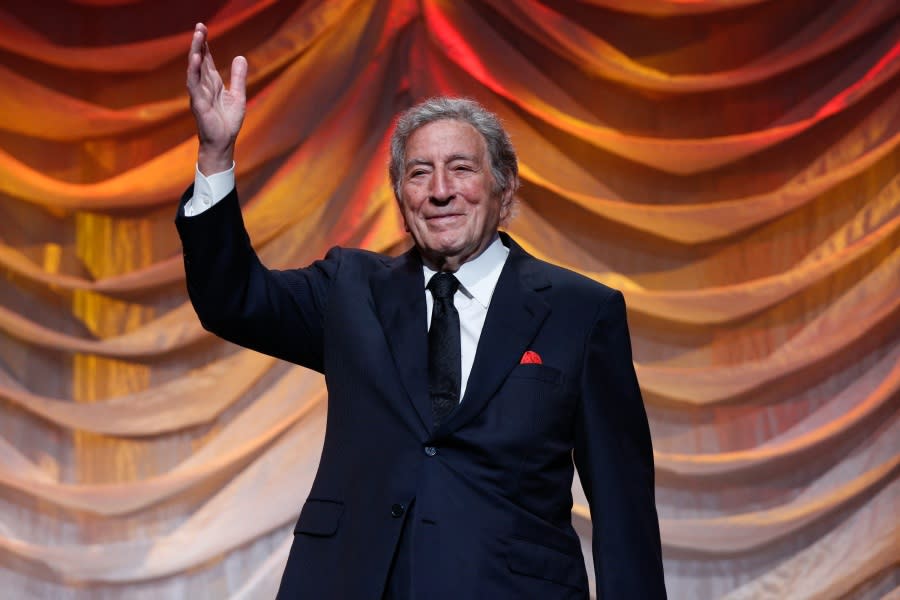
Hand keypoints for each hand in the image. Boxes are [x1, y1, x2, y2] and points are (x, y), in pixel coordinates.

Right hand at [186, 22, 246, 174]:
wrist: (223, 143)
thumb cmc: (227, 122)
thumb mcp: (238, 96)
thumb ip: (238, 77)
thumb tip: (240, 57)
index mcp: (212, 83)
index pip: (207, 60)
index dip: (205, 44)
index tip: (203, 28)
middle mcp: (203, 86)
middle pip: (199, 60)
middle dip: (199, 43)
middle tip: (200, 26)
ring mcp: (199, 94)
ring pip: (195, 69)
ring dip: (196, 52)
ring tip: (198, 36)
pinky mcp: (198, 103)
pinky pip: (194, 85)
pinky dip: (194, 71)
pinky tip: (196, 59)